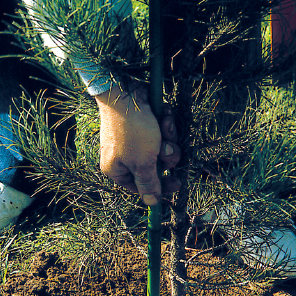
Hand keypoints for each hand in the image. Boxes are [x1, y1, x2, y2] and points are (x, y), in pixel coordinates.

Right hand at [95, 85, 179, 205]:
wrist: (126, 92)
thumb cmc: (131, 130)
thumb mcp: (142, 162)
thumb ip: (148, 184)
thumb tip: (152, 203)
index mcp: (117, 170)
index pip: (142, 187)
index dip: (161, 186)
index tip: (178, 183)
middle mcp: (124, 156)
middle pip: (155, 167)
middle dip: (166, 157)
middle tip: (167, 149)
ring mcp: (134, 139)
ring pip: (161, 148)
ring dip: (168, 139)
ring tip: (164, 127)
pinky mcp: (143, 124)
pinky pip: (161, 132)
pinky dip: (165, 125)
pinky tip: (162, 116)